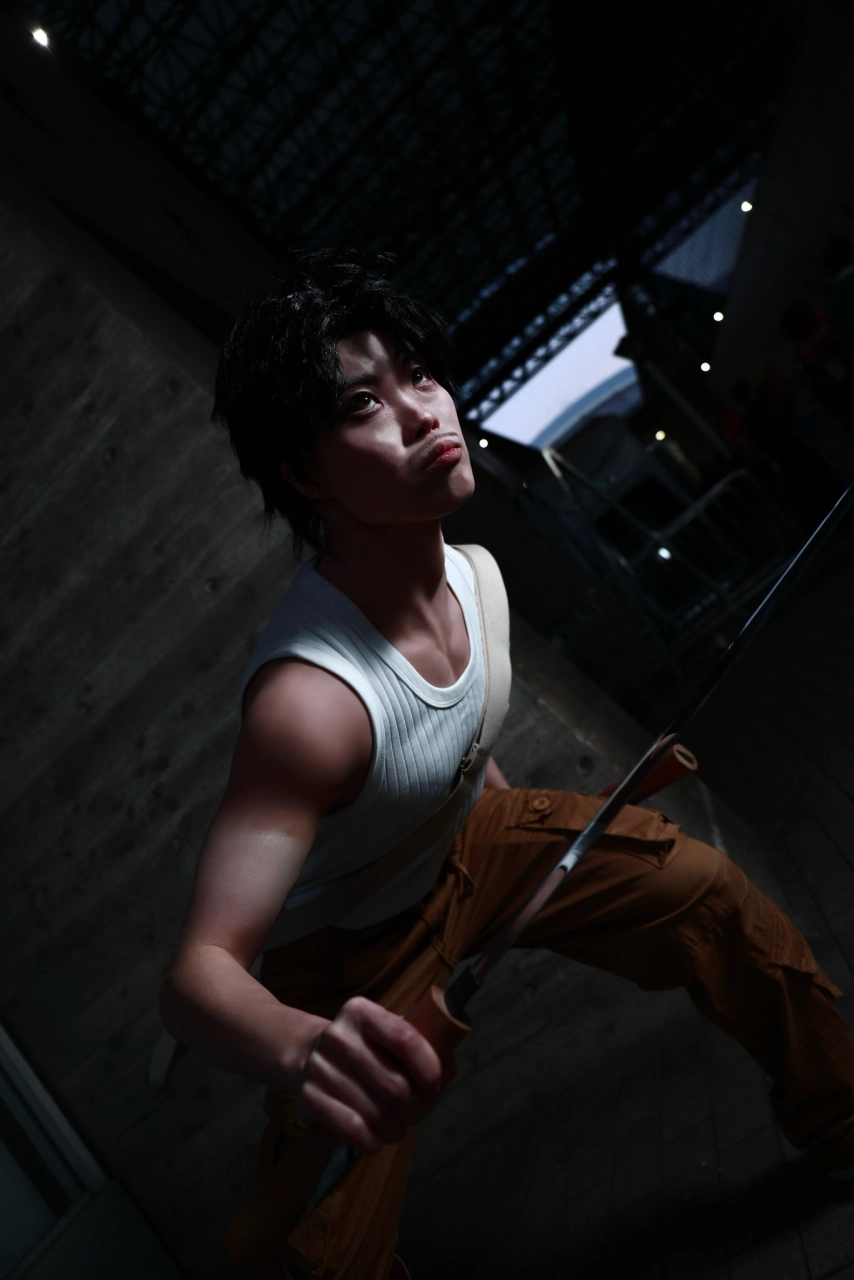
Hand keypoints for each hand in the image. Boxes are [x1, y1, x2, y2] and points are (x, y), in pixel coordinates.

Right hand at [295, 996, 443, 1153]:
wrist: (306, 1055)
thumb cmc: (363, 1048)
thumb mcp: (385, 1034)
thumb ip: (420, 1046)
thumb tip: (448, 1070)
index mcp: (361, 1012)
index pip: (406, 1039)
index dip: (429, 1069)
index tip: (434, 1087)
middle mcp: (338, 1036)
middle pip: (396, 1086)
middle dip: (417, 1108)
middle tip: (419, 1111)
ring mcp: (320, 1067)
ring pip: (377, 1114)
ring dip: (397, 1128)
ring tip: (399, 1125)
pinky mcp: (309, 1097)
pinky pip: (353, 1130)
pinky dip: (373, 1141)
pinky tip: (377, 1136)